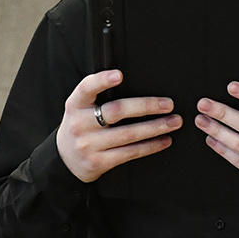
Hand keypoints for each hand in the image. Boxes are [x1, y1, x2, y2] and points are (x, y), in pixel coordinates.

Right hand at [56, 69, 178, 182]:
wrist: (65, 161)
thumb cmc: (81, 128)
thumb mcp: (80, 109)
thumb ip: (98, 97)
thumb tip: (135, 84)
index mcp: (75, 105)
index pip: (86, 88)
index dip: (102, 80)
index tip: (119, 75)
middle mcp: (80, 124)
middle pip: (116, 111)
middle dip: (146, 106)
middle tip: (168, 104)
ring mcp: (89, 145)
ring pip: (128, 134)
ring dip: (155, 127)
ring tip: (173, 122)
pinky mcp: (99, 162)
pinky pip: (130, 153)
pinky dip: (150, 146)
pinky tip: (164, 140)